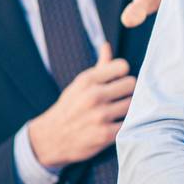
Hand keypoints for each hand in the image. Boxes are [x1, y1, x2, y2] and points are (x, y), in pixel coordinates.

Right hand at [25, 43, 135, 168]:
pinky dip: (126, 125)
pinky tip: (116, 124)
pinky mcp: (106, 134)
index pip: (123, 66)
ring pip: (133, 104)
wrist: (50, 138)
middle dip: (128, 90)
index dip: (122, 73)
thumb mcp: (80, 84)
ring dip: (129, 108)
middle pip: (132, 84)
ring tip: (118, 111)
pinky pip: (129, 124)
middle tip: (120, 97)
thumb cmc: (70, 107)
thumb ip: (99, 66)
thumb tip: (106, 45)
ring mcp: (100, 116)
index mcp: (87, 80)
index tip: (118, 80)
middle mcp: (93, 96)